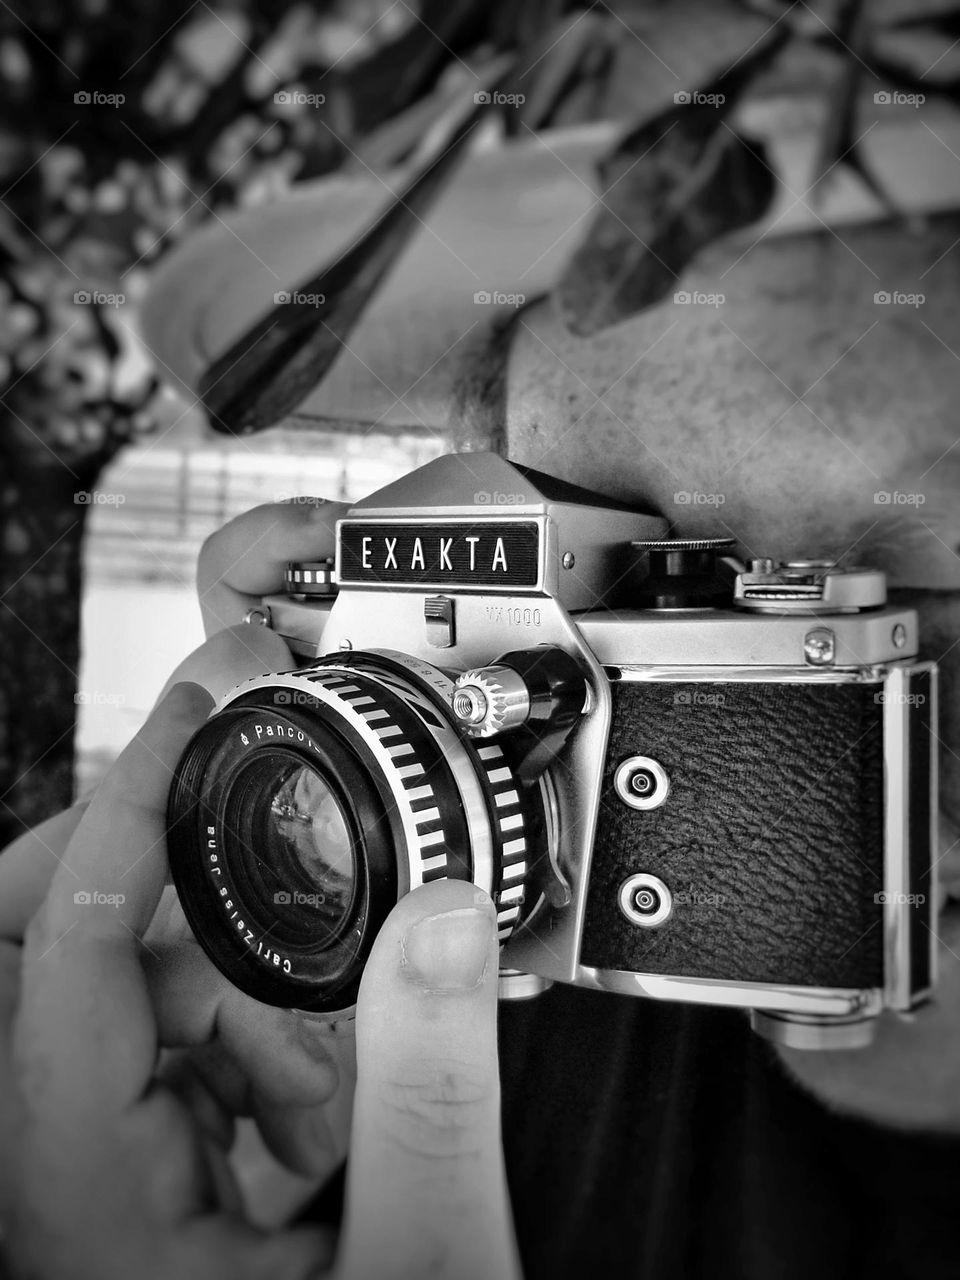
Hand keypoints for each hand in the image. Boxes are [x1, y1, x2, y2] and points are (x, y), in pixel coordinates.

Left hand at [7, 684, 518, 1279]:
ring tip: (320, 1080)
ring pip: (120, 999)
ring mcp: (98, 1183)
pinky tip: (316, 1110)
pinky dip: (251, 1039)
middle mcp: (60, 1188)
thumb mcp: (419, 1276)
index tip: (200, 711)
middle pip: (50, 951)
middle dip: (164, 876)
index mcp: (84, 1213)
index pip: (66, 952)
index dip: (136, 805)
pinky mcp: (147, 1185)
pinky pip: (172, 1056)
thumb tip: (440, 919)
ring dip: (231, 986)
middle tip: (256, 829)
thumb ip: (435, 1098)